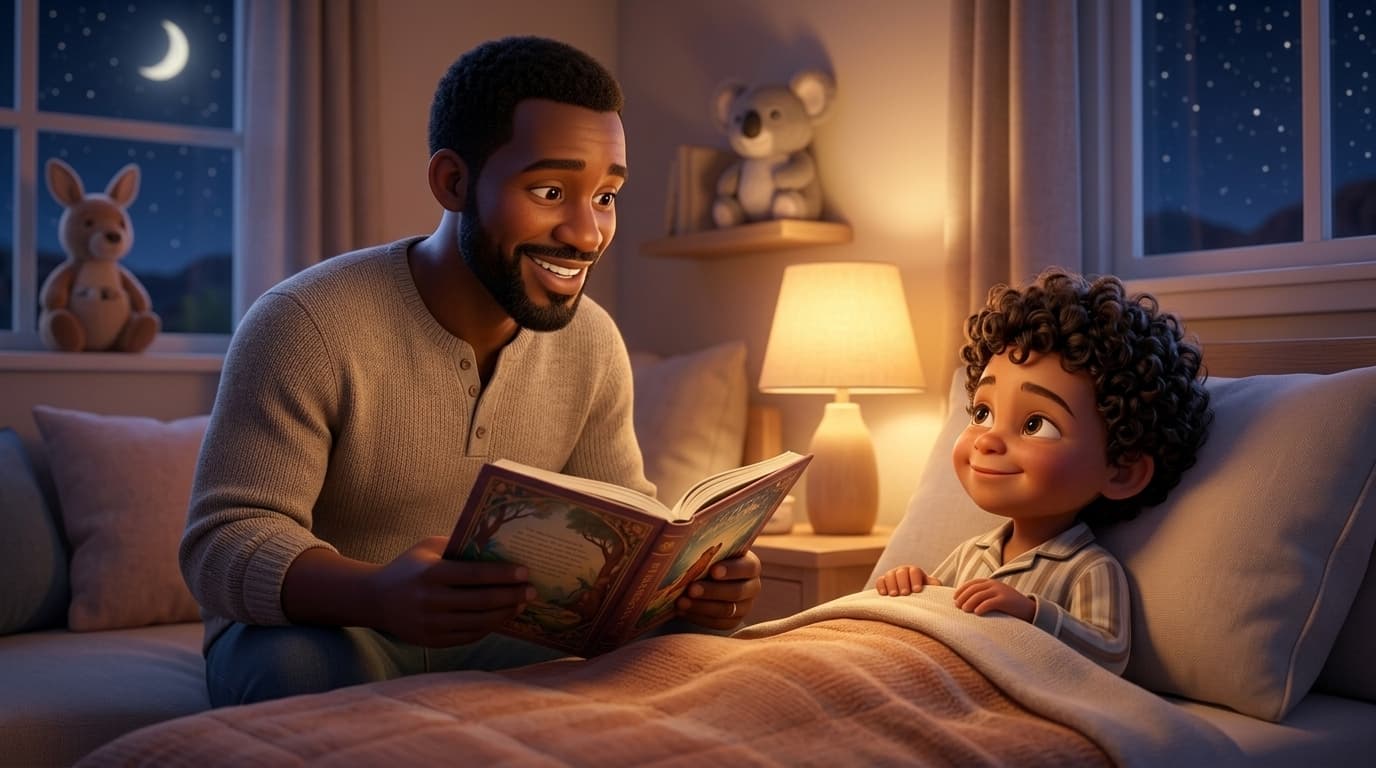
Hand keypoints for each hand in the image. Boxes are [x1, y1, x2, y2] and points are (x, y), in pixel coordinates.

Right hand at [366, 536, 533, 646]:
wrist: (375, 599)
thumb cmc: (409, 567)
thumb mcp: (428, 548)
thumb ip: (458, 545)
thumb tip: (497, 546)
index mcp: (431, 574)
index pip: (476, 575)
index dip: (504, 574)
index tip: (525, 572)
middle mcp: (431, 601)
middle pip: (482, 601)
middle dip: (512, 596)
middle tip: (532, 590)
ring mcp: (432, 624)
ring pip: (479, 622)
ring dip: (505, 613)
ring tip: (521, 604)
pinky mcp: (433, 641)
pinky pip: (469, 636)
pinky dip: (489, 627)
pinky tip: (501, 616)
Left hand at [675, 550, 761, 629]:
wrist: (706, 579)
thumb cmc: (709, 559)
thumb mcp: (712, 552)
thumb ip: (708, 549)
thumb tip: (689, 541)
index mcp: (750, 565)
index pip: (748, 568)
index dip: (732, 570)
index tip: (713, 570)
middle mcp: (752, 587)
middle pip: (736, 592)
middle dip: (712, 591)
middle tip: (691, 588)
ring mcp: (744, 607)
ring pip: (726, 610)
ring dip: (702, 606)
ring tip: (681, 602)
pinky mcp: (733, 621)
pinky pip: (717, 623)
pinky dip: (698, 617)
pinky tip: (682, 611)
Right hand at [875, 565, 941, 595]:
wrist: (911, 597)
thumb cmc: (923, 593)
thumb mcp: (932, 589)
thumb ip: (935, 586)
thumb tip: (939, 588)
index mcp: (915, 572)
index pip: (914, 571)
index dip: (915, 580)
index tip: (917, 590)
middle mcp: (903, 571)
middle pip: (901, 572)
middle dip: (903, 582)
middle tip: (905, 593)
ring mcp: (892, 575)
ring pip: (889, 575)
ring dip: (891, 584)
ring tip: (894, 595)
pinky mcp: (883, 582)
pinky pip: (880, 581)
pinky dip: (881, 586)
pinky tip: (883, 594)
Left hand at [952, 578, 1033, 620]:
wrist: (1028, 609)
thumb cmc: (1008, 605)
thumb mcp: (995, 596)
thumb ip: (984, 596)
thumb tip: (965, 602)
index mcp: (991, 582)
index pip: (972, 583)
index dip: (962, 590)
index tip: (955, 598)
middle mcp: (994, 584)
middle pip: (974, 589)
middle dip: (963, 597)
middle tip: (957, 606)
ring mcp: (1000, 591)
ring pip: (979, 595)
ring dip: (969, 602)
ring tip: (964, 610)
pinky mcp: (1005, 600)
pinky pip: (990, 603)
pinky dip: (981, 607)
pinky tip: (976, 613)